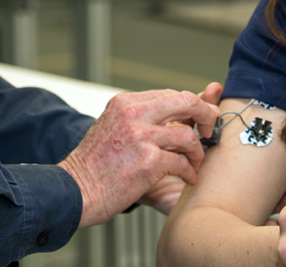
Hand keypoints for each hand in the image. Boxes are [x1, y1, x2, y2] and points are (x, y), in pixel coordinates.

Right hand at [59, 89, 217, 228]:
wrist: (75, 191)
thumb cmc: (96, 165)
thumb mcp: (115, 128)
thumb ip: (143, 118)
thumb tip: (177, 112)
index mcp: (125, 102)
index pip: (171, 94)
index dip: (192, 106)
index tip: (201, 119)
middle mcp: (133, 113)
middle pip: (186, 102)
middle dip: (206, 116)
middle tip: (210, 131)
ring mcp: (141, 136)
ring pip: (188, 136)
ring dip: (197, 153)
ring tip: (194, 164)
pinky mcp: (148, 161)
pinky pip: (182, 162)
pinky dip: (189, 172)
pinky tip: (187, 178)